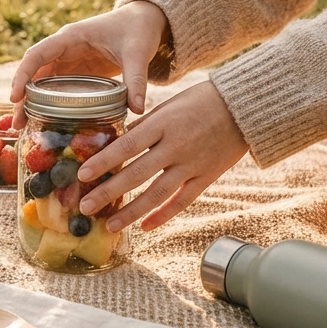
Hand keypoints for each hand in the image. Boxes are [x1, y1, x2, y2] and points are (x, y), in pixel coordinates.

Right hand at [10, 0, 168, 119]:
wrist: (143, 21)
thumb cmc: (137, 29)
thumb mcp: (138, 52)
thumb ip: (137, 79)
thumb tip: (137, 110)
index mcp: (71, 37)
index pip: (38, 54)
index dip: (23, 74)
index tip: (15, 96)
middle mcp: (63, 48)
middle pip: (33, 72)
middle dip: (22, 97)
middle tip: (17, 123)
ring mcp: (68, 60)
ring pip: (41, 82)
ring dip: (30, 103)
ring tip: (23, 127)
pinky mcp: (75, 72)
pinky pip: (54, 88)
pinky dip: (45, 103)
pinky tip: (42, 121)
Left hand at [77, 80, 248, 231]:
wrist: (244, 107)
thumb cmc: (202, 101)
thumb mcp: (169, 105)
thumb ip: (145, 126)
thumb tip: (119, 143)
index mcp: (164, 123)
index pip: (127, 145)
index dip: (104, 161)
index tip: (82, 174)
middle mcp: (177, 146)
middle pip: (137, 174)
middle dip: (109, 192)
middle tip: (85, 207)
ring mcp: (193, 164)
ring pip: (157, 194)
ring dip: (132, 213)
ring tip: (110, 226)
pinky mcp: (207, 177)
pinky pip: (183, 201)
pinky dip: (163, 215)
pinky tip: (145, 226)